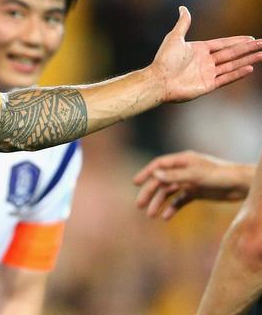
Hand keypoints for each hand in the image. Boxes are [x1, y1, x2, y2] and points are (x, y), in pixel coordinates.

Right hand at [133, 151, 252, 219]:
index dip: (146, 173)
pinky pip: (180, 200)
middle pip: (161, 181)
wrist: (242, 185)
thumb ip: (175, 175)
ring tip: (150, 215)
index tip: (135, 183)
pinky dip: (172, 208)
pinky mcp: (196, 192)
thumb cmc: (221, 176)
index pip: (159, 165)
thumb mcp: (196, 176)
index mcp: (183, 160)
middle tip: (139, 205)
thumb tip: (154, 174)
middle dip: (150, 193)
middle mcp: (184, 170)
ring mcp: (190, 182)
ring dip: (159, 203)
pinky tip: (166, 217)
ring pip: (169, 192)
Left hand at [150, 6, 261, 102]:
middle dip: (248, 49)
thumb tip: (183, 7)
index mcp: (199, 50)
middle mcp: (205, 61)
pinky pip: (226, 78)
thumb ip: (183, 23)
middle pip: (231, 53)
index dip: (237, 41)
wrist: (158, 80)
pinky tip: (250, 67)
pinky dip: (238, 73)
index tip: (251, 38)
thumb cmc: (164, 59)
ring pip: (232, 65)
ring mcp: (207, 74)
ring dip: (247, 60)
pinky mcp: (207, 85)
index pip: (223, 44)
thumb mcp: (174, 37)